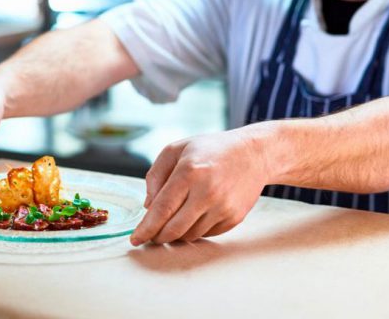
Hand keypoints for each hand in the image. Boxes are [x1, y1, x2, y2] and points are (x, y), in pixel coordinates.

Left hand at [130, 126, 273, 245]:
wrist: (253, 154)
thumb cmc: (211, 149)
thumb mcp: (176, 149)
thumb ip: (155, 176)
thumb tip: (147, 207)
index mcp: (189, 172)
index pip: (161, 209)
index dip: (146, 228)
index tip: (135, 239)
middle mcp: (207, 192)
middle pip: (174, 229)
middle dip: (158, 236)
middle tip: (151, 235)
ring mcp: (223, 207)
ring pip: (190, 235)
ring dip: (176, 234)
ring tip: (174, 221)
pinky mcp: (234, 218)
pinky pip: (206, 234)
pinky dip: (195, 230)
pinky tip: (194, 216)